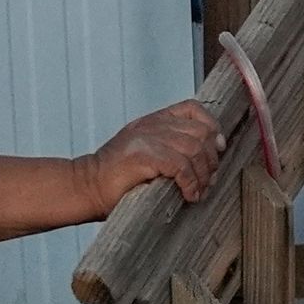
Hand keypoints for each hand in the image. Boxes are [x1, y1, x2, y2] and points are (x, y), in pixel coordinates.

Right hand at [81, 101, 225, 213]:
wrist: (87, 188)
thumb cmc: (120, 179)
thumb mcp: (150, 156)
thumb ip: (174, 149)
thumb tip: (211, 159)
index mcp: (154, 121)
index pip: (193, 108)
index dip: (211, 128)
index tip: (217, 150)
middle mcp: (151, 125)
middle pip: (200, 132)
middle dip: (211, 160)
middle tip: (208, 182)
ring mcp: (146, 138)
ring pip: (194, 150)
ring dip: (203, 176)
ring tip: (198, 192)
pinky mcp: (142, 155)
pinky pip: (180, 166)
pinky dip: (190, 183)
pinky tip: (188, 195)